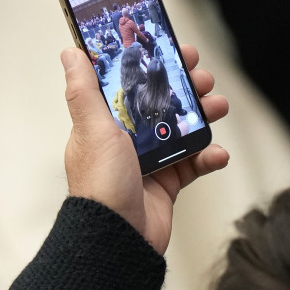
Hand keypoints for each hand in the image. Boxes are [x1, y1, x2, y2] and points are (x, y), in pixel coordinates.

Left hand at [61, 44, 229, 254]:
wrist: (118, 239)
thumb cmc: (100, 184)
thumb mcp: (92, 128)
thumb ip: (84, 90)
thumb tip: (70, 53)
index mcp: (105, 123)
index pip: (131, 83)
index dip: (153, 64)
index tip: (174, 49)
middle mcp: (126, 139)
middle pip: (161, 102)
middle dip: (185, 86)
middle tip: (202, 77)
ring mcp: (148, 161)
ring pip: (182, 129)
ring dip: (203, 115)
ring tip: (218, 106)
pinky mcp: (167, 184)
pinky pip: (193, 164)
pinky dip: (208, 156)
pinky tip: (218, 152)